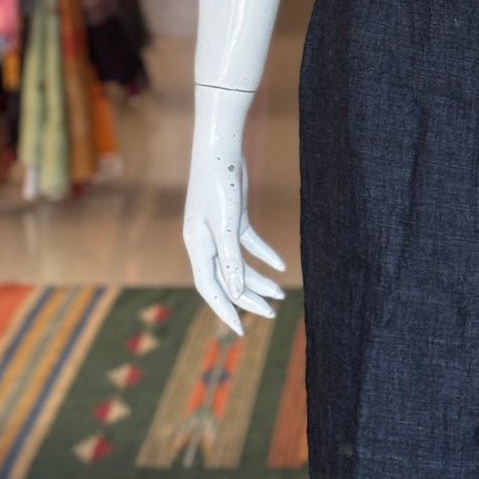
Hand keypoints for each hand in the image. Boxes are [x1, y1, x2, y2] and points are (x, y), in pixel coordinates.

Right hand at [185, 84, 287, 334]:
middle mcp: (206, 242)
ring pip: (239, 264)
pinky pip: (248, 244)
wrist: (220, 147)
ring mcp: (219, 230)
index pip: (211, 288)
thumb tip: (235, 292)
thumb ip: (231, 260)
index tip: (240, 331)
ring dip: (259, 278)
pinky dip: (264, 255)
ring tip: (281, 293)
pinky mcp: (234, 217)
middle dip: (248, 298)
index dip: (225, 310)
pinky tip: (281, 265)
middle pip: (227, 279)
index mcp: (198, 247)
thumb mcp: (227, 225)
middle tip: (271, 313)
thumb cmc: (219, 184)